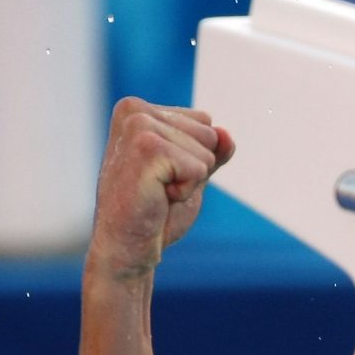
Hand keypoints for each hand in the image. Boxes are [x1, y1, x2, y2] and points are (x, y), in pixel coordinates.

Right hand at [87, 98, 234, 282]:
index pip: (205, 122)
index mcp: (139, 108)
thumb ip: (211, 152)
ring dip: (189, 181)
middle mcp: (134, 110)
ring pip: (207, 151)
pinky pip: (199, 168)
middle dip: (193, 169)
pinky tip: (157, 197)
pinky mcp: (146, 147)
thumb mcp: (190, 175)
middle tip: (160, 187)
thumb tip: (227, 134)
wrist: (128, 246)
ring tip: (157, 191)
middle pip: (210, 134)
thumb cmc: (155, 211)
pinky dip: (186, 191)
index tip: (163, 175)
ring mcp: (138, 126)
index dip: (194, 157)